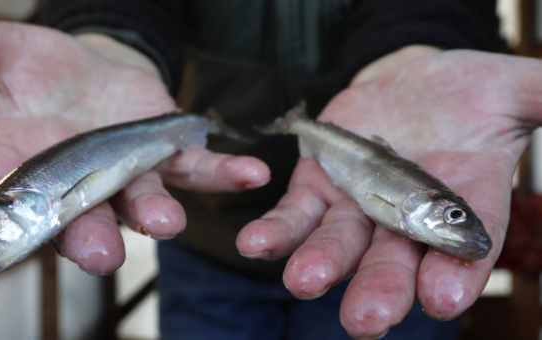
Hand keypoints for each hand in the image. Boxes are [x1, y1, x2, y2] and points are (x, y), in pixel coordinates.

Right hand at [0, 4, 268, 274]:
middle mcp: (77, 187)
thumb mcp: (3, 53)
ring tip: (167, 222)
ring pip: (141, 202)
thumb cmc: (46, 75)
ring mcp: (128, 177)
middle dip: (89, 238)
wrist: (97, 75)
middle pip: (79, 219)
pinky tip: (249, 174)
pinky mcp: (169, 159)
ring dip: (156, 212)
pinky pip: (198, 170)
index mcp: (25, 170)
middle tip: (97, 255)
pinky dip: (222, 174)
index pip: (3, 203)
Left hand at [237, 48, 541, 337]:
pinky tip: (255, 244)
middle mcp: (407, 219)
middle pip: (394, 262)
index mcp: (461, 206)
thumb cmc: (464, 93)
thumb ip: (539, 100)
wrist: (407, 83)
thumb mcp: (508, 90)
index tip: (443, 299)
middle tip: (366, 320)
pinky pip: (295, 214)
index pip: (462, 252)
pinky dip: (276, 230)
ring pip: (339, 244)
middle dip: (380, 290)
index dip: (454, 275)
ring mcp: (358, 205)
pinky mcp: (318, 187)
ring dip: (320, 265)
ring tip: (303, 281)